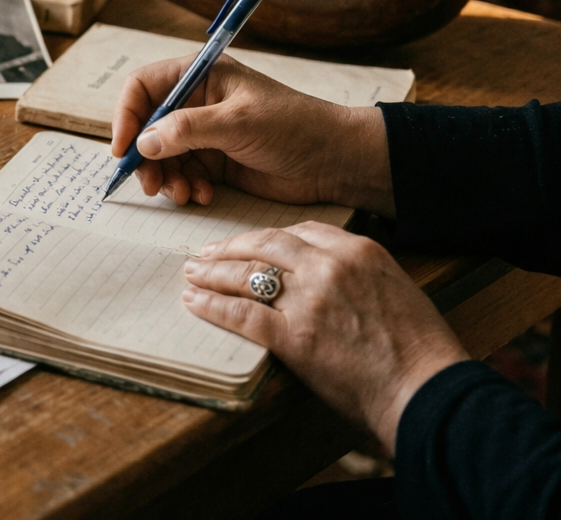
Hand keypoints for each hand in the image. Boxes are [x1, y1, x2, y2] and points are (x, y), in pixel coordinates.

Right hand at [110, 55, 394, 213]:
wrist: (335, 161)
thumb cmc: (294, 127)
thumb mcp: (238, 122)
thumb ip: (187, 129)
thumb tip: (143, 143)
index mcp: (199, 76)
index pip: (143, 87)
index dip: (126, 116)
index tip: (123, 149)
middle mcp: (195, 102)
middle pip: (146, 126)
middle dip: (145, 157)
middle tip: (151, 185)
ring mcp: (203, 133)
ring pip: (161, 156)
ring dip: (166, 177)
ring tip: (183, 194)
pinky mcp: (213, 161)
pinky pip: (181, 174)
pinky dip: (185, 187)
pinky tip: (202, 195)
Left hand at [183, 222, 468, 446]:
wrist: (429, 390)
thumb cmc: (420, 351)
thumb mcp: (396, 292)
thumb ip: (359, 278)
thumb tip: (329, 284)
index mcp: (359, 251)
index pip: (300, 231)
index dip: (267, 238)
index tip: (250, 243)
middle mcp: (330, 266)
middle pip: (265, 245)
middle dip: (231, 248)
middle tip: (208, 253)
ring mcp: (309, 299)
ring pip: (245, 274)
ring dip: (213, 273)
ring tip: (193, 274)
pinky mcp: (293, 335)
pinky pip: (240, 313)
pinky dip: (212, 306)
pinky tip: (194, 302)